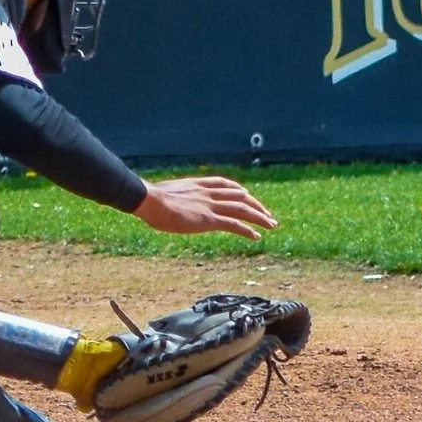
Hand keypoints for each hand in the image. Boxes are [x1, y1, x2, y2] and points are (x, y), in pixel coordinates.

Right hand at [137, 175, 276, 241]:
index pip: (225, 184)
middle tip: (267, 214)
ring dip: (259, 217)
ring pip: (242, 209)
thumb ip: (174, 196)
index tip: (248, 196)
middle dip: (256, 205)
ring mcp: (210, 206)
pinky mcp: (209, 220)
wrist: (150, 200)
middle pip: (240, 196)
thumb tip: (166, 202)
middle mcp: (208, 193)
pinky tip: (256, 236)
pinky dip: (248, 230)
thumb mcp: (165, 193)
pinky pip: (234, 224)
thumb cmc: (150, 199)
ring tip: (271, 224)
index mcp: (198, 184)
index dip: (239, 191)